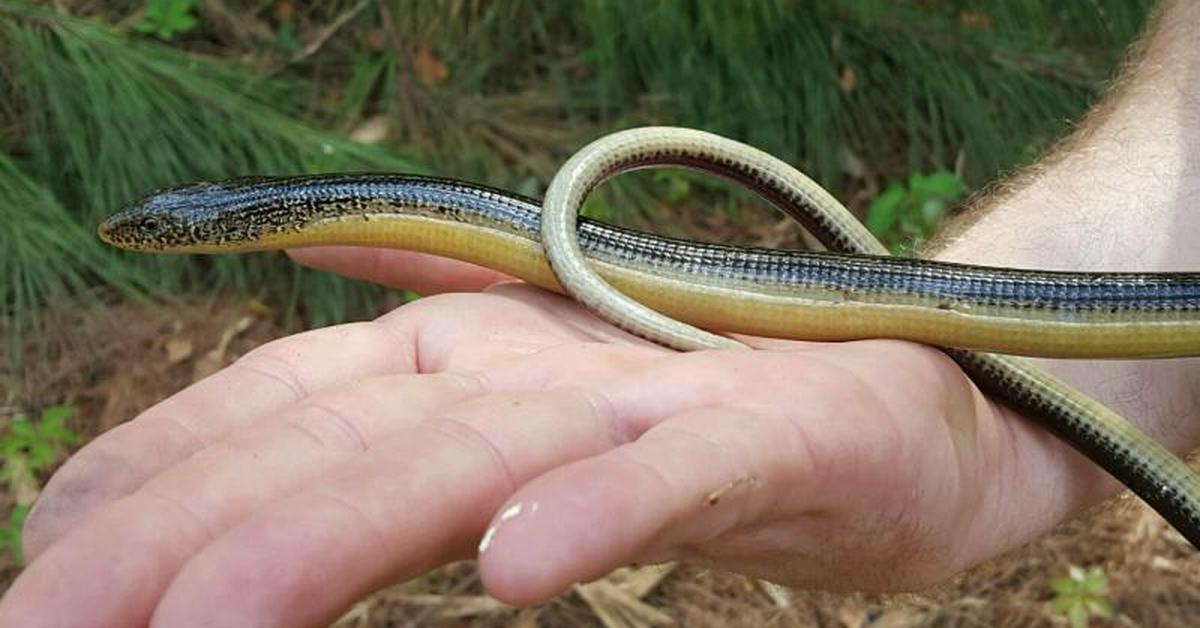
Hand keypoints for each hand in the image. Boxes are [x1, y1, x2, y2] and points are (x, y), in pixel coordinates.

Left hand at [0, 248, 1116, 626]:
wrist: (898, 403)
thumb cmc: (692, 420)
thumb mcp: (525, 405)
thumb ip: (403, 377)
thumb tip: (269, 343)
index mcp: (463, 352)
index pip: (277, 404)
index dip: (150, 478)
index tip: (44, 571)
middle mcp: (529, 357)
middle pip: (339, 436)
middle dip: (184, 533)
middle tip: (47, 626)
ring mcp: (642, 394)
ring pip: (472, 451)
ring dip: (335, 532)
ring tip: (207, 622)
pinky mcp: (763, 431)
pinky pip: (668, 474)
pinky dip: (594, 512)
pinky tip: (518, 568)